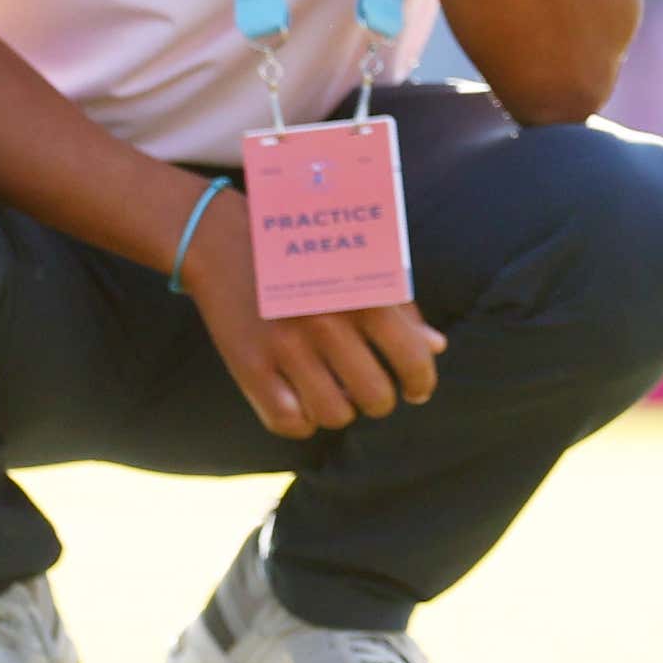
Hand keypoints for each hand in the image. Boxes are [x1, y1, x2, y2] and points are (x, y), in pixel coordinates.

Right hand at [175, 198, 443, 435]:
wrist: (224, 239)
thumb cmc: (306, 256)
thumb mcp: (358, 269)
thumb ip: (402, 309)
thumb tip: (437, 347)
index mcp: (363, 293)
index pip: (413, 359)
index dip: (421, 383)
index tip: (416, 392)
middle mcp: (328, 321)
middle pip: (376, 398)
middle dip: (378, 401)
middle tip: (368, 390)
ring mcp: (286, 346)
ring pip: (335, 415)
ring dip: (340, 411)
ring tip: (335, 393)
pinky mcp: (250, 366)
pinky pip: (288, 422)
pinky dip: (301, 422)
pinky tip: (302, 402)